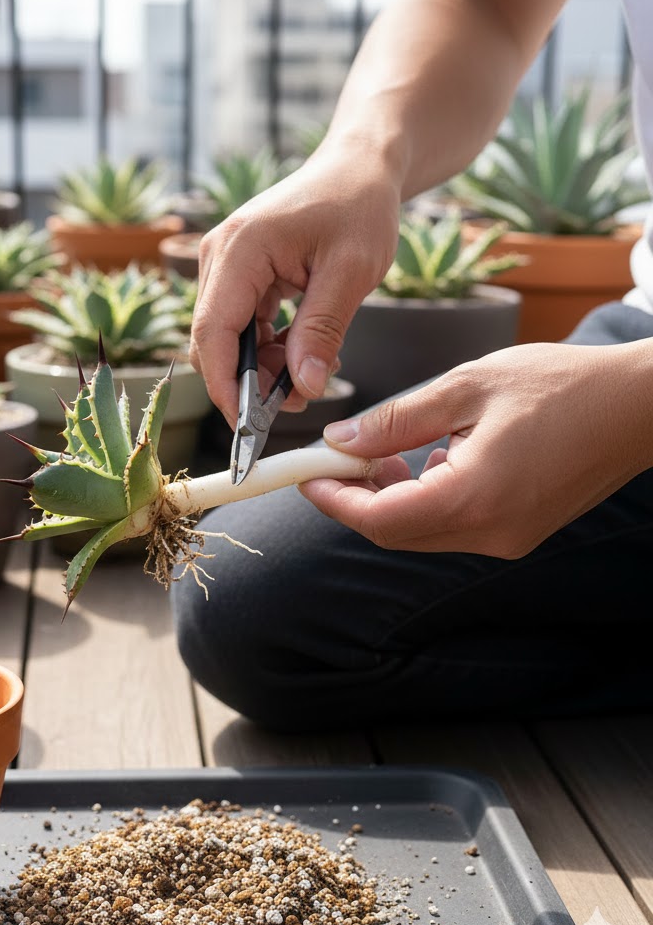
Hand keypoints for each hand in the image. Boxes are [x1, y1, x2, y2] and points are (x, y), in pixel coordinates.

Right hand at [188, 141, 401, 426]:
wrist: (358, 166)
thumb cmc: (359, 205)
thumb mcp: (352, 271)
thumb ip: (322, 330)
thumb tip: (306, 388)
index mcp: (240, 249)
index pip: (212, 332)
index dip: (224, 384)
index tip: (247, 425)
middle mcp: (219, 256)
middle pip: (212, 341)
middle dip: (247, 381)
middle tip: (297, 400)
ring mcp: (224, 265)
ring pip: (227, 339)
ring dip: (262, 367)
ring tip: (313, 372)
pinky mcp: (237, 274)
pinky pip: (241, 326)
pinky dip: (268, 349)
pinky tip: (305, 352)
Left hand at [301, 342, 652, 556]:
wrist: (641, 405)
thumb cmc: (562, 385)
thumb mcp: (466, 388)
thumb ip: (396, 421)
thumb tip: (340, 443)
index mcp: (474, 498)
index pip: (378, 520)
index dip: (333, 501)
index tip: (305, 475)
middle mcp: (490, 533)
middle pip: (395, 532)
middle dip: (355, 499)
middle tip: (334, 460)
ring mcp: (508, 539)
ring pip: (422, 531)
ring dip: (389, 499)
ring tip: (379, 454)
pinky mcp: (519, 532)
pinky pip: (453, 525)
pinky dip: (425, 499)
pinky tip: (431, 457)